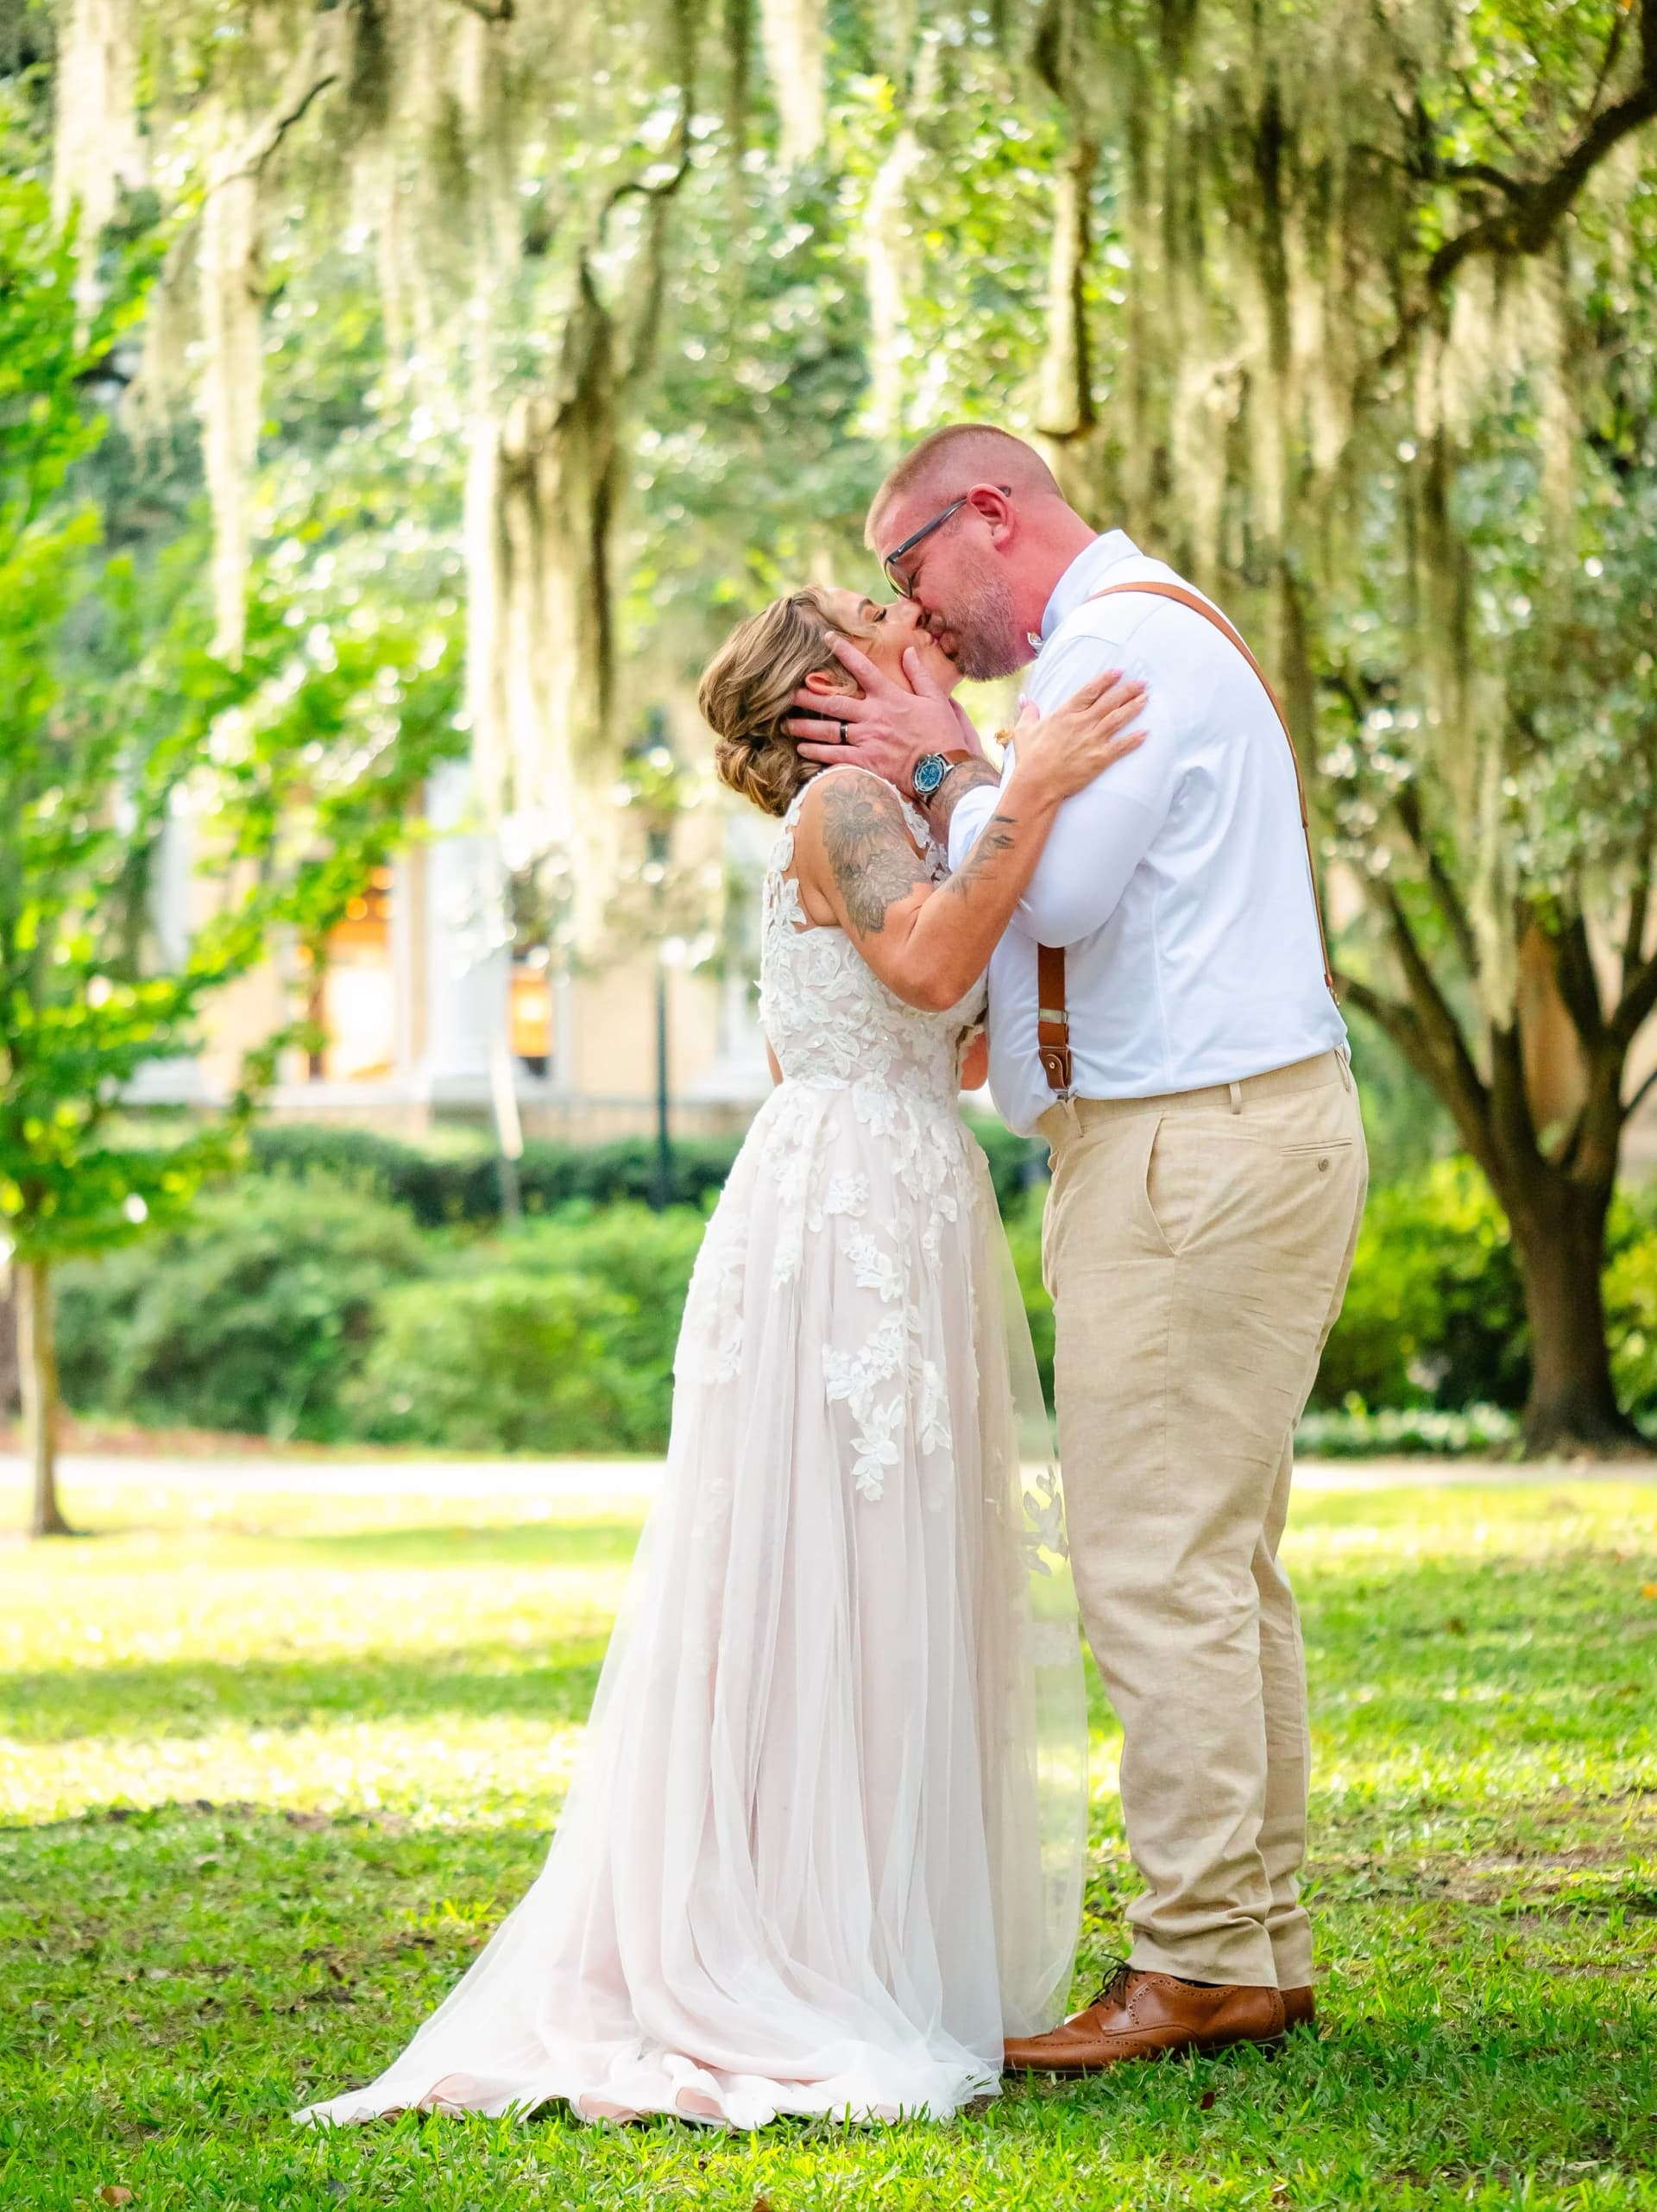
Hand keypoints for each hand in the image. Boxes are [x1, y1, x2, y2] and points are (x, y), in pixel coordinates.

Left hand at [784, 639, 983, 793]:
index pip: (862, 668)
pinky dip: (816, 752)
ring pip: (829, 730)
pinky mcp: (865, 762)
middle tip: (789, 692)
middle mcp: (873, 716)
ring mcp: (866, 739)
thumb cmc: (942, 734)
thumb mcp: (936, 699)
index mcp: (889, 697)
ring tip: (787, 723)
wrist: (943, 769)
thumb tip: (909, 651)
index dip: (843, 651)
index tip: (827, 639)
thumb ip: (919, 674)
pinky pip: (834, 756)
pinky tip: (802, 749)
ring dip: (806, 726)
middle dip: (809, 696)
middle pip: (834, 702)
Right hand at [1011, 668, 1149, 804]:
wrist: (1037, 784)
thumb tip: (1025, 700)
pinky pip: (1121, 746)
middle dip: (1127, 690)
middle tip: (1142, 683)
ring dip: (1133, 707)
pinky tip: (1145, 733)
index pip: (1090, 691)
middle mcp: (1082, 723)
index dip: (1106, 680)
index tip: (1118, 672)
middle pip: (1110, 701)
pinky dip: (1134, 739)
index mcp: (1065, 714)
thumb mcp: (1024, 731)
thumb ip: (1028, 713)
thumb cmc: (1029, 759)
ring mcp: (1093, 740)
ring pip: (1118, 718)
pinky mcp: (1100, 758)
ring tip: (1145, 698)